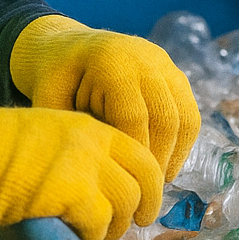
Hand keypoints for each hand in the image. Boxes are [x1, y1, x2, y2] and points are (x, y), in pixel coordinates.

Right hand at [0, 93, 162, 239]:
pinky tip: (78, 237)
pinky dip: (93, 236)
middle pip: (144, 179)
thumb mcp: (43, 138)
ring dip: (114, 228)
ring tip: (96, 237)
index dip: (149, 185)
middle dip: (140, 209)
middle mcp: (92, 140)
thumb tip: (100, 189)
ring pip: (126, 203)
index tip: (141, 207)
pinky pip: (100, 221)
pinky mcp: (67, 189)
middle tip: (126, 228)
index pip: (141, 154)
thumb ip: (75, 155)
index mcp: (88, 125)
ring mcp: (81, 162)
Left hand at [10, 15, 200, 181]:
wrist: (71, 46)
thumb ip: (68, 131)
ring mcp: (164, 64)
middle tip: (146, 193)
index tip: (126, 184)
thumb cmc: (56, 80)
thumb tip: (85, 176)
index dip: (134, 154)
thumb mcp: (49, 101)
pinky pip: (189, 111)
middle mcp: (145, 58)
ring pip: (185, 116)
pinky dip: (183, 143)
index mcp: (111, 62)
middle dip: (158, 161)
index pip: (133, 116)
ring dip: (175, 155)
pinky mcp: (175, 73)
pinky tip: (166, 164)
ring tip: (157, 183)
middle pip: (165, 118)